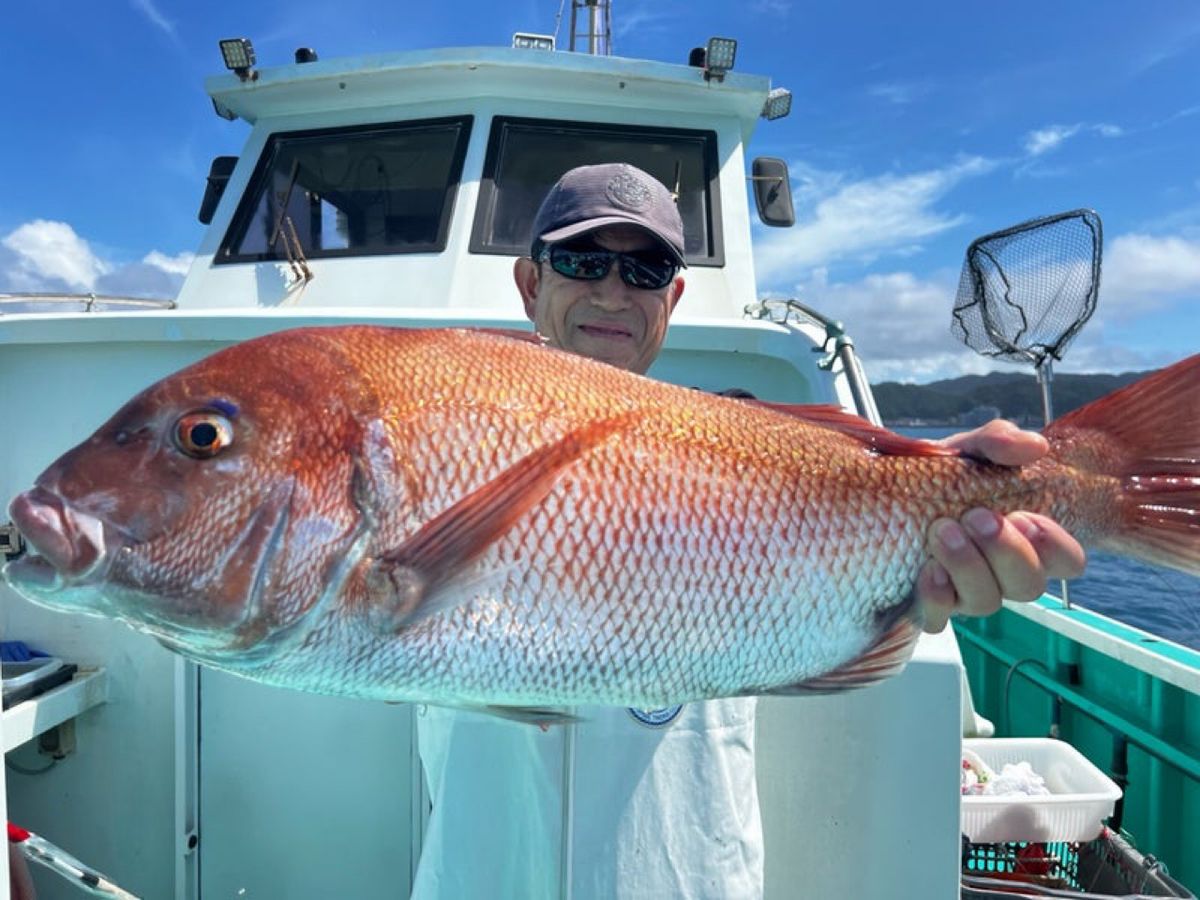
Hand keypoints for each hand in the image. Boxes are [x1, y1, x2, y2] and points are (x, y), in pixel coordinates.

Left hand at [916, 419, 1086, 633]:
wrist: (884, 495)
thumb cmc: (943, 475)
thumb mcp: (967, 450)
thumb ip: (998, 440)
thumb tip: (1032, 446)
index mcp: (1025, 537)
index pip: (1068, 561)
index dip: (1054, 546)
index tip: (1023, 515)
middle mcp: (1002, 572)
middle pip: (1030, 586)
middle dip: (1006, 552)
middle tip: (975, 516)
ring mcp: (967, 592)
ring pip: (987, 603)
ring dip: (968, 567)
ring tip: (941, 530)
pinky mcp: (930, 604)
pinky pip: (940, 619)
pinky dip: (936, 598)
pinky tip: (926, 570)